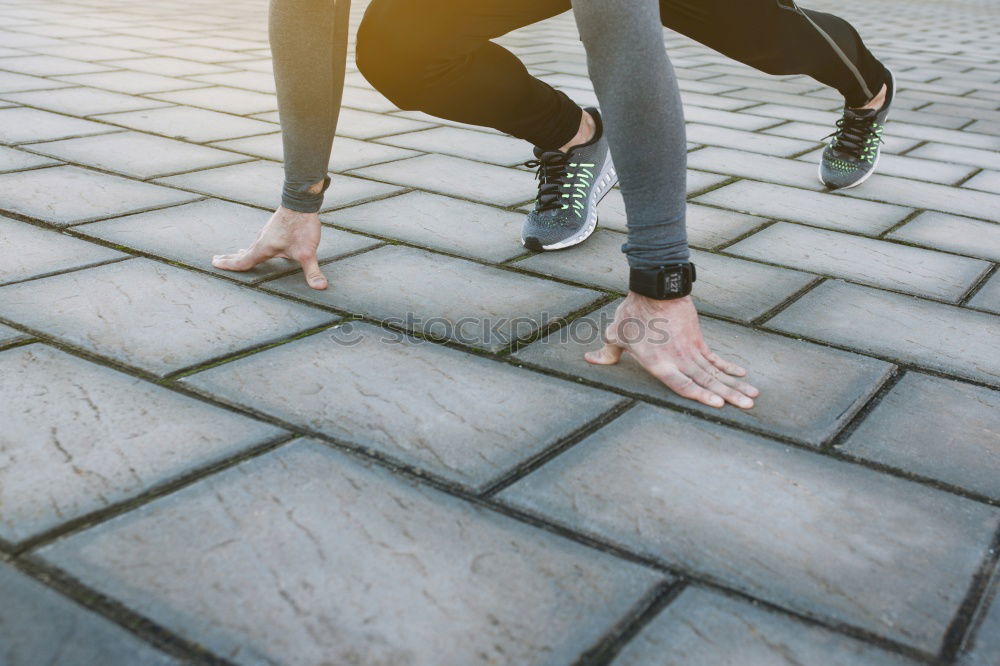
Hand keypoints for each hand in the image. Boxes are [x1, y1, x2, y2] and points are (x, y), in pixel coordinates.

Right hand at [212, 206, 327, 288]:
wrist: (302, 202)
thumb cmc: (302, 227)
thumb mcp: (308, 253)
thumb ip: (312, 271)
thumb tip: (320, 287)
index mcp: (264, 248)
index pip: (243, 261)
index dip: (229, 265)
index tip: (214, 264)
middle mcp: (262, 240)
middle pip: (244, 253)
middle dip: (230, 258)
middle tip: (216, 259)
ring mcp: (268, 232)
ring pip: (252, 245)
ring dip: (243, 251)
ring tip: (239, 253)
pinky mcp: (275, 227)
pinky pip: (261, 239)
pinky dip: (255, 244)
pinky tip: (261, 244)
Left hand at [586, 292, 758, 408]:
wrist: (655, 288)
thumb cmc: (633, 313)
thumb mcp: (615, 335)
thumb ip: (607, 353)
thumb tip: (590, 360)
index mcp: (658, 363)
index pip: (682, 385)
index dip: (700, 396)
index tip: (718, 404)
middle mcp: (678, 359)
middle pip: (707, 380)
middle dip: (730, 394)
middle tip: (749, 405)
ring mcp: (690, 350)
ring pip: (716, 371)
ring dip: (736, 384)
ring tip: (754, 395)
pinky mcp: (698, 339)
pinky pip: (716, 358)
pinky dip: (729, 367)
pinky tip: (743, 375)